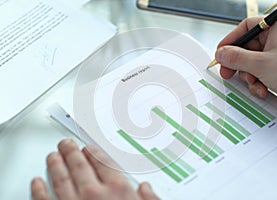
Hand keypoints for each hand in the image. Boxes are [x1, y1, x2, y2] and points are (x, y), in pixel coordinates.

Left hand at [31, 139, 159, 199]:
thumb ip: (150, 199)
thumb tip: (146, 188)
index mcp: (118, 188)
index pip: (102, 161)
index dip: (93, 151)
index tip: (88, 147)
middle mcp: (94, 193)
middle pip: (79, 164)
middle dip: (71, 151)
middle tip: (66, 144)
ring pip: (60, 178)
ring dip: (55, 164)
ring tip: (53, 156)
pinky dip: (39, 190)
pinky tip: (37, 182)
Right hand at [215, 16, 276, 111]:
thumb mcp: (261, 64)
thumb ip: (236, 58)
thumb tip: (221, 53)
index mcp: (275, 29)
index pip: (245, 28)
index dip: (231, 40)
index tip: (221, 52)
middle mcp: (275, 41)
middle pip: (245, 48)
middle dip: (237, 63)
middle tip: (227, 72)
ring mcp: (275, 58)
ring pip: (249, 64)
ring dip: (248, 77)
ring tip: (255, 83)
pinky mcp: (275, 73)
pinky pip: (257, 75)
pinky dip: (256, 84)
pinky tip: (263, 90)